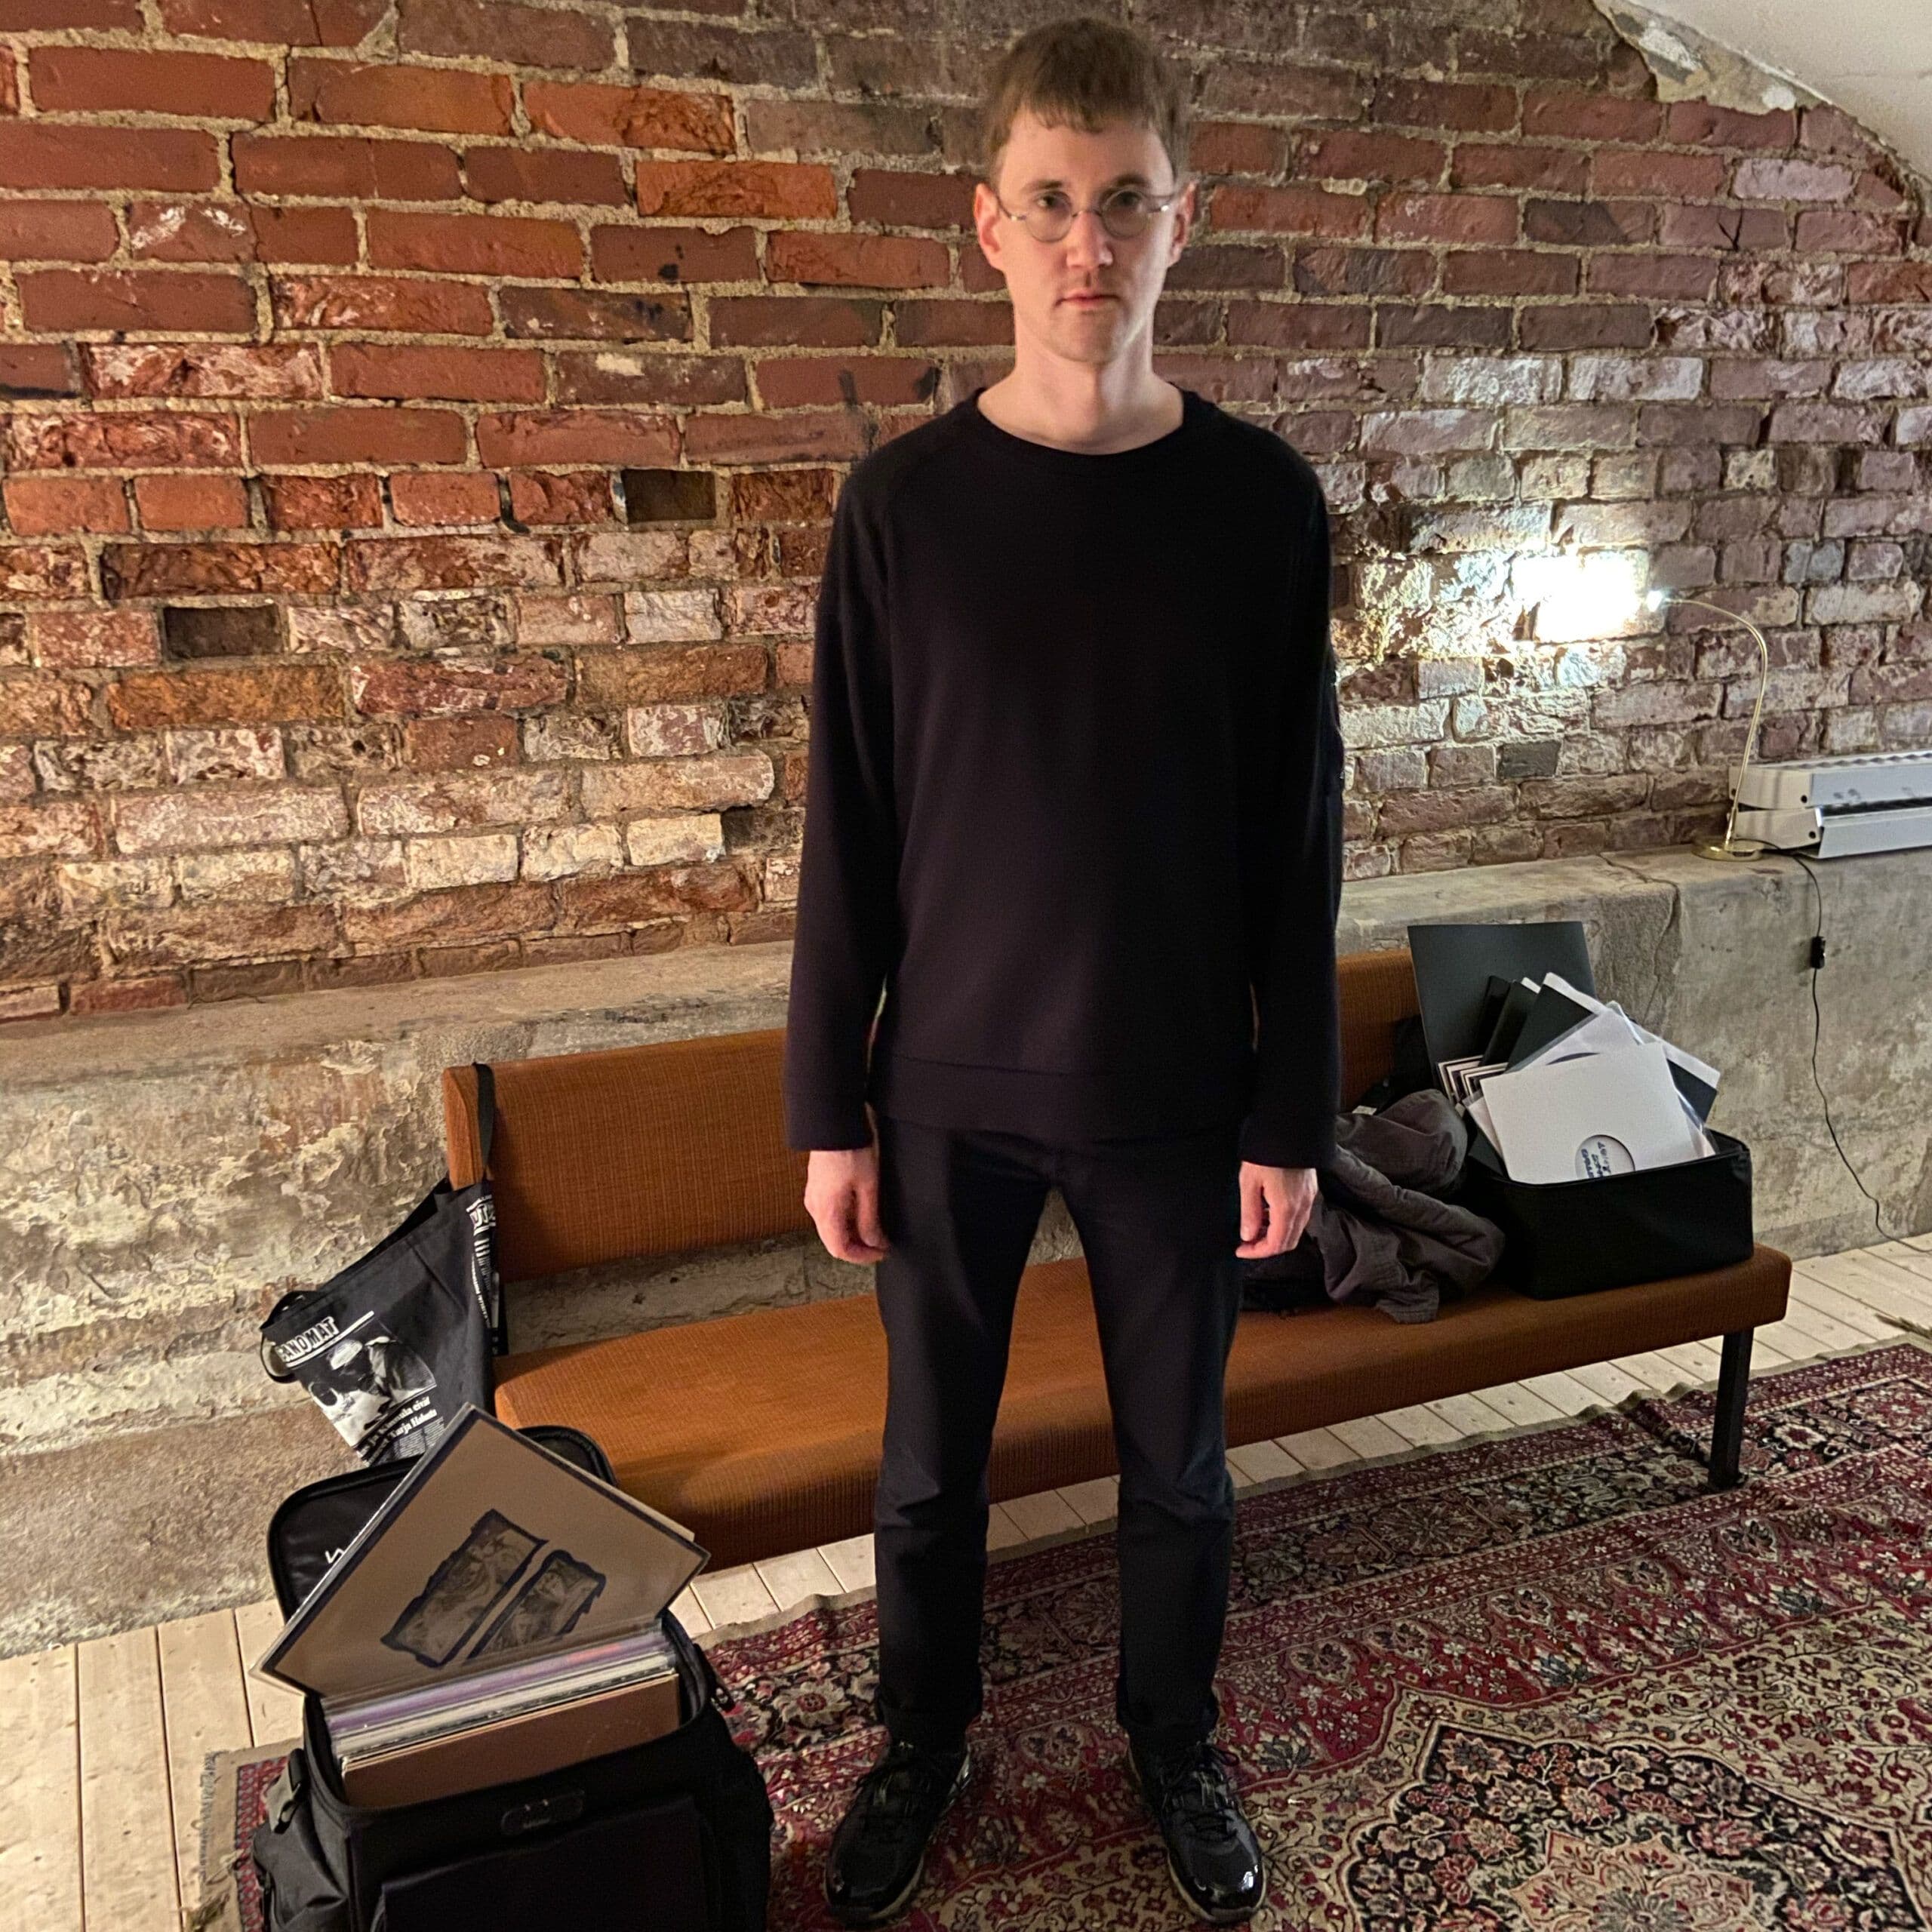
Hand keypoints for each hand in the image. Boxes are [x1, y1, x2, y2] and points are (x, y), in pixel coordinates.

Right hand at [803, 1128, 891, 1263]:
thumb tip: (873, 1241)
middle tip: (881, 1244)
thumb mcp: (868, 1187)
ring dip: (852, 1235)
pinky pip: (829, 1216)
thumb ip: (869, 1218)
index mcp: (826, 1211)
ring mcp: (814, 1199)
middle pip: (834, 1242)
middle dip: (858, 1248)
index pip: (840, 1249)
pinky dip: (845, 1222)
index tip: (880, 1253)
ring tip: (875, 1229)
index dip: (861, 1257)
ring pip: (831, 1230)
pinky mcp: (817, 1190)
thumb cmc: (850, 1151)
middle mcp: (815, 1208)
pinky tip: (861, 1214)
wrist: (834, 1125)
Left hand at [1236, 1161, 1315, 1258]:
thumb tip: (1247, 1235)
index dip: (1257, 1252)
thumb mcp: (1249, 1183)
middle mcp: (1302, 1207)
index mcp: (1287, 1208)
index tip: (1241, 1249)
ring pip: (1295, 1230)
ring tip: (1255, 1225)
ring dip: (1276, 1234)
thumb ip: (1250, 1212)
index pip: (1275, 1245)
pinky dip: (1284, 1222)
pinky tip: (1269, 1211)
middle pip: (1288, 1242)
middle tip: (1247, 1241)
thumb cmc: (1266, 1153)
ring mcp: (1309, 1199)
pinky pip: (1300, 1216)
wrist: (1289, 1128)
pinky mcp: (1310, 1190)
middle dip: (1267, 1247)